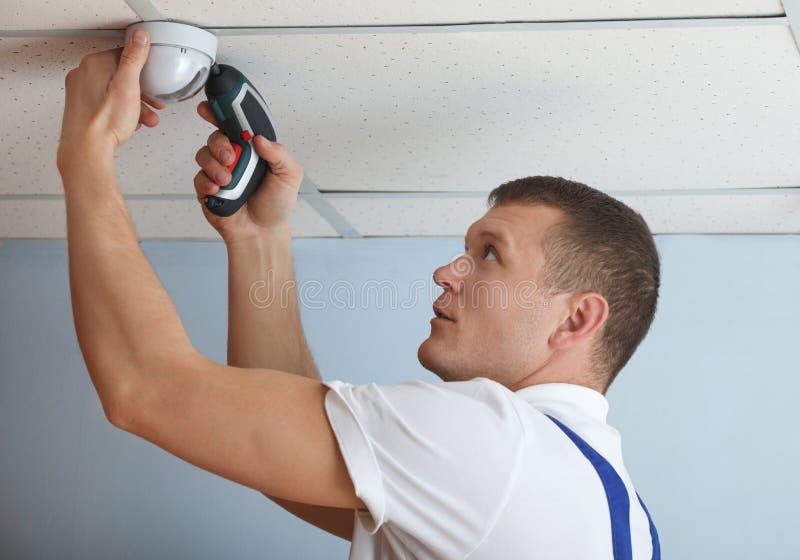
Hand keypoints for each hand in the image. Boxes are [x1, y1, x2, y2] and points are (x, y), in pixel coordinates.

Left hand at [57, 28, 165, 172]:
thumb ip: (134, 58)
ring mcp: (80, 92)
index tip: (153, 79)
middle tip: (152, 101)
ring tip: (146, 117)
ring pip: (114, 92)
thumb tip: (140, 36)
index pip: (124, 55)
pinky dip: (120, 111)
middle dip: (141, 90)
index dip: (144, 69)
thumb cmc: (104, 123)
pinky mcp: (81, 108)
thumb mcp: (128, 86)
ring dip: (134, 104)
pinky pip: (106, 103)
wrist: (87, 150)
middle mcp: (83, 75)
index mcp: (93, 64)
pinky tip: (130, 122)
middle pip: (120, 75)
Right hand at [193, 100, 303, 242]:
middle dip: (220, 143)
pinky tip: (218, 189)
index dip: (222, 112)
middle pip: (216, 136)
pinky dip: (207, 182)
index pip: (235, 124)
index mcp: (252, 150)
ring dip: (214, 165)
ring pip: (204, 154)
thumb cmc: (276, 204)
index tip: (212, 105)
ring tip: (228, 180)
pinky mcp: (207, 188)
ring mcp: (218, 172)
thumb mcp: (289, 175)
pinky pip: (198, 177)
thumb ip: (279, 153)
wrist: (262, 233)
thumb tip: (260, 138)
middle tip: (230, 156)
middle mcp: (234, 157)